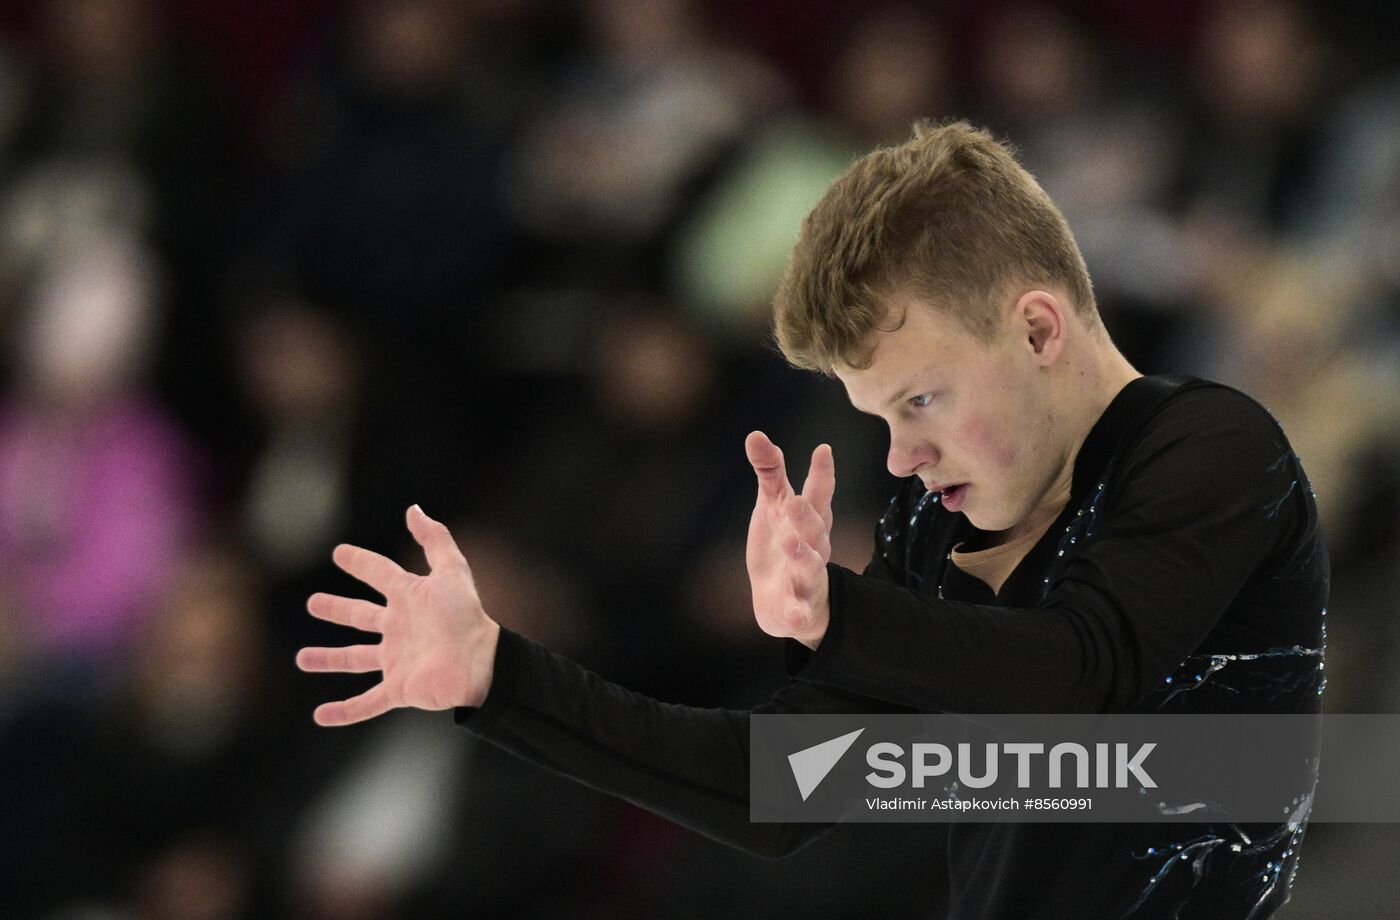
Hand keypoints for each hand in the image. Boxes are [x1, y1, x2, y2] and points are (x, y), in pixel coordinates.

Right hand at [296, 505, 500, 725]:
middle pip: (361, 617)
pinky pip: (366, 703)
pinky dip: (343, 712)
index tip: (340, 553)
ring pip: (355, 659)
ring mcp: (397, 660)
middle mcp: (400, 628)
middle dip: (337, 610)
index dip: (361, 563)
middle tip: (313, 603)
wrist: (480, 663)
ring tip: (302, 658)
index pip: (380, 574)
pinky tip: (320, 715)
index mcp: (410, 598)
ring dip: (329, 659)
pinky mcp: (398, 689)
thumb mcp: (451, 570)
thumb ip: (434, 539)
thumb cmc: (467, 616)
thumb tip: (414, 509)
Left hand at [744, 431, 834, 648]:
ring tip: (790, 543)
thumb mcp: (773, 506)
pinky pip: (801, 610)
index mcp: (809, 519)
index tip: (823, 450)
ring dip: (802, 554)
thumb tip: (755, 434)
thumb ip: (770, 471)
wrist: (782, 600)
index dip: (821, 473)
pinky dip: (799, 612)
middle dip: (805, 516)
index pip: (817, 494)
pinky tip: (795, 616)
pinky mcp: (799, 606)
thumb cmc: (782, 542)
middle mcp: (813, 546)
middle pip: (814, 529)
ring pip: (810, 566)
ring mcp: (808, 577)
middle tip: (794, 501)